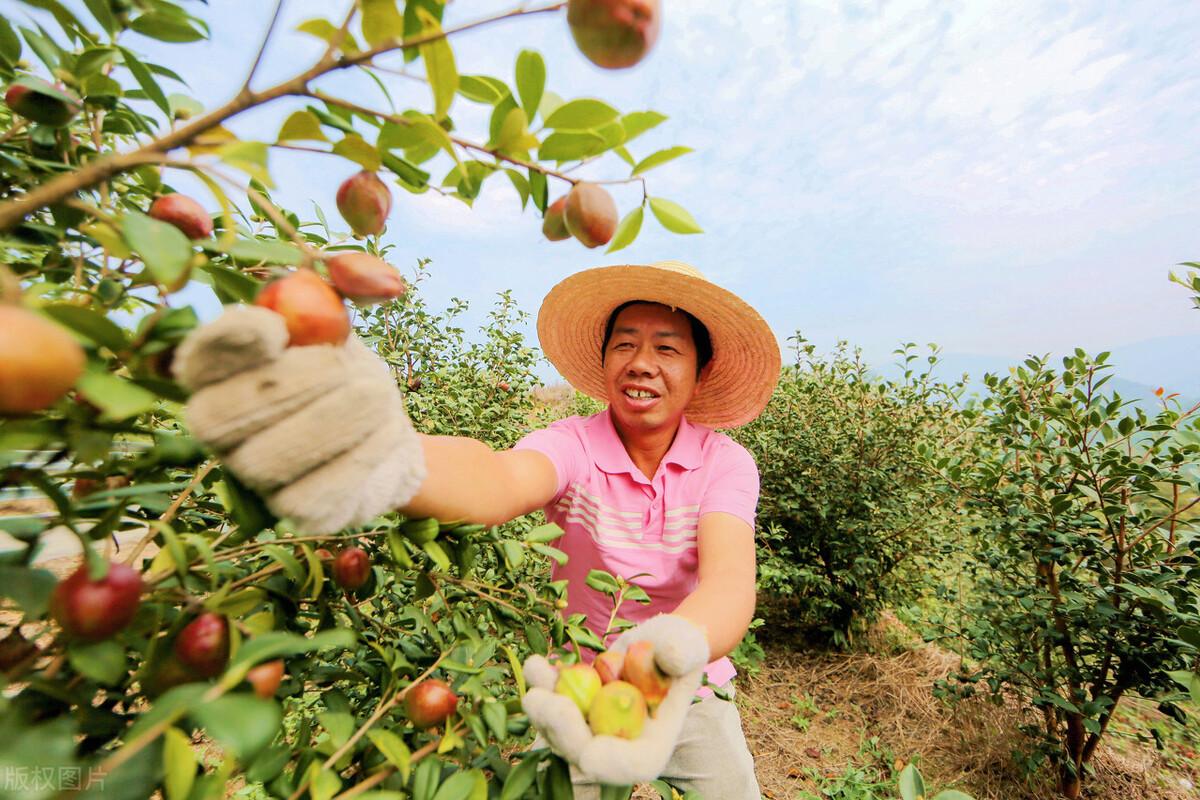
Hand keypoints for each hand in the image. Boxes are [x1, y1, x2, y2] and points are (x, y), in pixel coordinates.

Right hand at [172, 305, 425, 533]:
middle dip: (291, 389)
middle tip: (347, 370)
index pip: (199, 360)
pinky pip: (315, 497)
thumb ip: (339, 291)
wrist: (388, 432)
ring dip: (334, 423)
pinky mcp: (301, 512)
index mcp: (222, 376)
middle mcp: (222, 432)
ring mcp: (256, 477)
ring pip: (267, 462)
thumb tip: (360, 272)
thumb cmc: (349, 370)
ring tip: (377, 397)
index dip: (224, 345)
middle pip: (222, 420)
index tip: (271, 326)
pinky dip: (359, 460)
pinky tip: (384, 434)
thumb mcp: (343, 324)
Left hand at [521, 615, 709, 784]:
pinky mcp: (577, 713)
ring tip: (535, 668)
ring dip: (542, 705)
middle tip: (538, 698)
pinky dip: (543, 687)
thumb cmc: (680, 646)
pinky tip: (537, 665)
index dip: (607, 762)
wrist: (658, 642)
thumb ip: (681, 654)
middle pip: (582, 752)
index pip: (630, 766)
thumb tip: (669, 657)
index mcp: (653, 744)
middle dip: (558, 730)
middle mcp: (619, 746)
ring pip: (558, 731)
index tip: (588, 749)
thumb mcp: (687, 645)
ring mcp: (595, 731)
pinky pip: (551, 707)